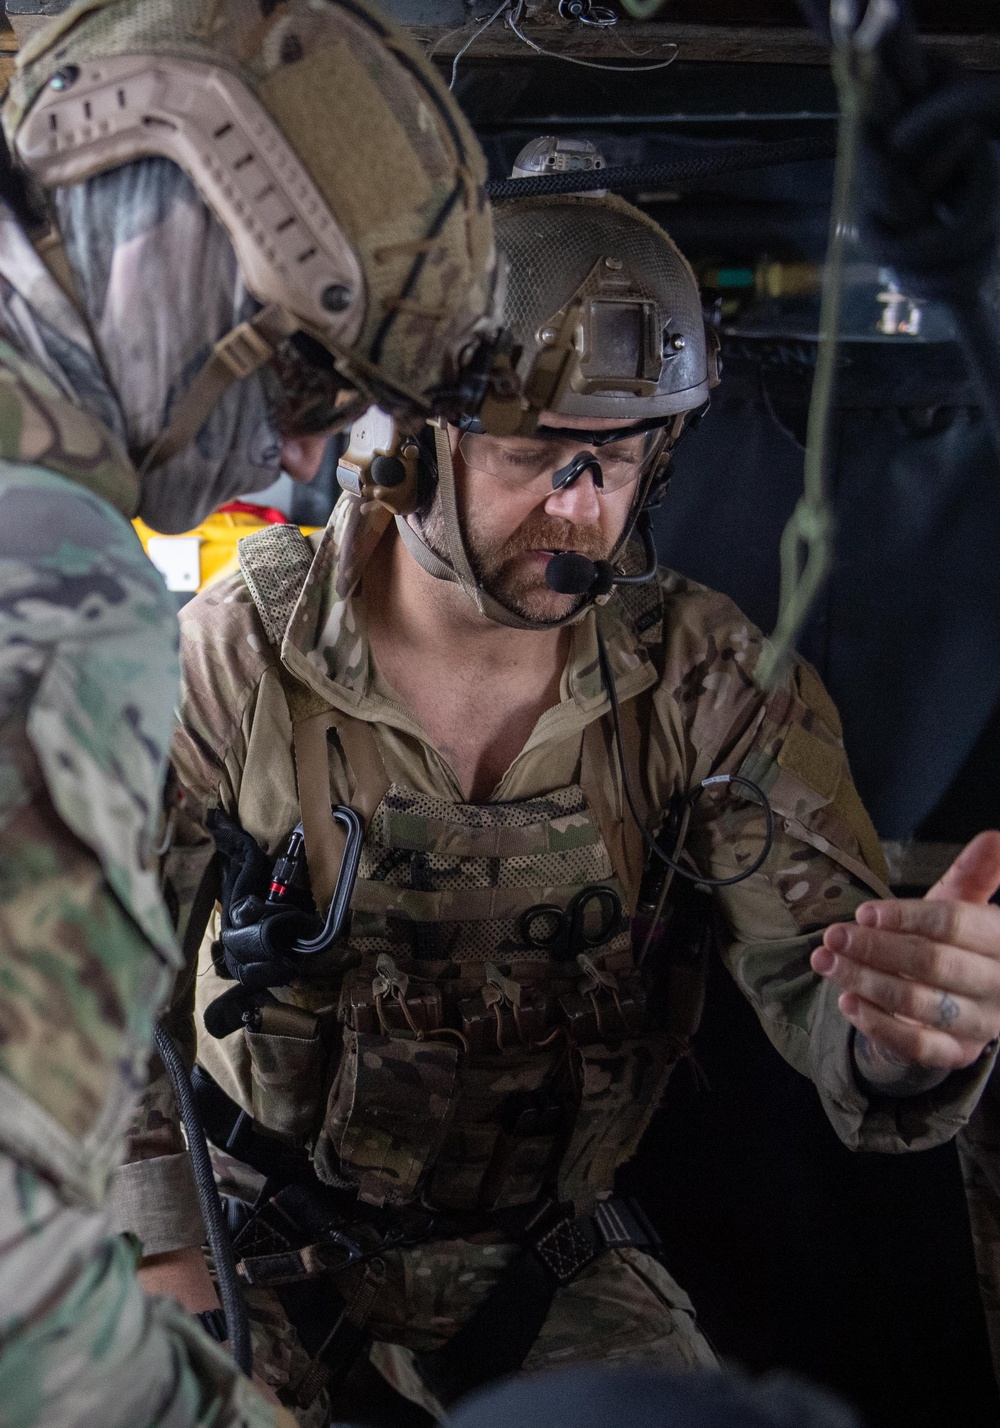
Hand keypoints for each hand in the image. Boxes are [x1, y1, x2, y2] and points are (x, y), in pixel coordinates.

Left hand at [810, 831, 999, 1069]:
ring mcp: (979, 1024)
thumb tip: (994, 837)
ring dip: (865, 980)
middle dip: (876, 948)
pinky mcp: (956, 1054)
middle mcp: (998, 985)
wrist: (965, 1000)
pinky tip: (847, 1001)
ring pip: (919, 1003)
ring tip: (826, 962)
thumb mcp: (966, 903)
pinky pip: (917, 1046)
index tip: (864, 912)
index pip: (956, 924)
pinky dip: (877, 1024)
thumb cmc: (959, 943)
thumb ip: (976, 873)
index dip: (907, 916)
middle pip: (933, 964)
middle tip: (833, 936)